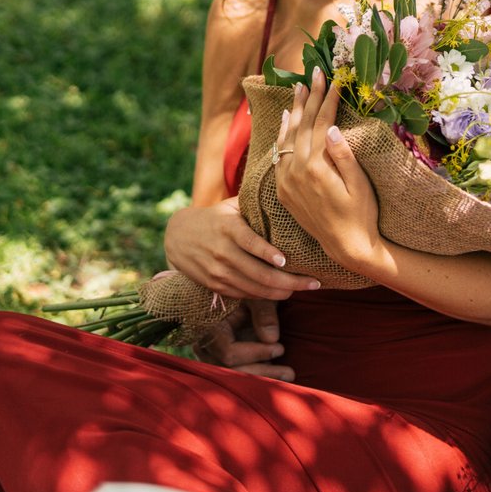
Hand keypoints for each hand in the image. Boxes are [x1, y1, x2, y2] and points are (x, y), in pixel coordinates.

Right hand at [164, 197, 319, 300]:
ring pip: (254, 288)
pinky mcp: (215, 285)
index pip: (250, 243)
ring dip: (280, 292)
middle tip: (313, 283)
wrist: (176, 237)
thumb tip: (289, 195)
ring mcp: (218, 272)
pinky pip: (244, 295)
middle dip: (289, 282)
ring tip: (302, 289)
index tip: (286, 260)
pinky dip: (265, 296)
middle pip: (258, 273)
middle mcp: (222, 252)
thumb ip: (254, 206)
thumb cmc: (214, 218)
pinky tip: (282, 293)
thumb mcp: (230, 207)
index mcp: (228, 228)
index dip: (267, 253)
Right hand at [192, 298, 293, 380]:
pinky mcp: (219, 360)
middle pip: (231, 370)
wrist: (238, 287)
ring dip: (261, 377)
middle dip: (262, 373)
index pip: (229, 353)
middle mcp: (205, 346)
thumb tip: (272, 339)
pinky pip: (235, 373)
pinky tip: (278, 376)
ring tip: (288, 375)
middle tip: (289, 372)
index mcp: (210, 327)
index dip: (255, 354)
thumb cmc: (247, 288)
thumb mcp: (257, 295)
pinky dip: (257, 374)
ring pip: (233, 375)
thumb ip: (264, 313)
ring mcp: (210, 356)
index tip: (280, 348)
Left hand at [273, 71, 385, 272]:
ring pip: (287, 137)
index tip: (334, 79)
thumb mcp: (359, 185)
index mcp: (316, 168)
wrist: (346, 247)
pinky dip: (282, 134)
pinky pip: (279, 155)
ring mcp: (286, 180)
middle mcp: (296, 172)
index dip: (328, 99)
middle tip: (315, 73)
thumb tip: (330, 127)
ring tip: (298, 88)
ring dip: (294, 111)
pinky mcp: (283, 189)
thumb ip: (343, 156)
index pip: (320, 123)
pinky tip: (285, 119)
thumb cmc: (361, 214)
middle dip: (309, 97)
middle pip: (302, 125)